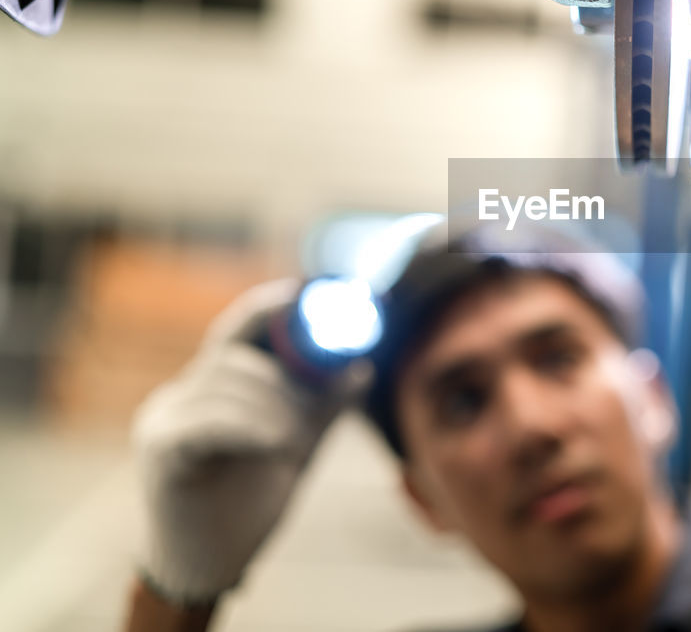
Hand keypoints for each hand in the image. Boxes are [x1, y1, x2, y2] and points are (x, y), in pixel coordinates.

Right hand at [132, 280, 368, 605]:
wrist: (211, 563)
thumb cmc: (248, 502)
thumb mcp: (295, 444)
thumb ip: (323, 407)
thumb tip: (362, 368)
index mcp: (210, 386)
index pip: (236, 331)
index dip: (268, 308)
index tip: (304, 294)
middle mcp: (180, 394)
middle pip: (235, 356)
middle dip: (284, 380)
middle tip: (309, 418)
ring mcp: (163, 418)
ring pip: (227, 384)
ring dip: (275, 409)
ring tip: (292, 445)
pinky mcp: (161, 449)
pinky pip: (208, 421)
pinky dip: (251, 425)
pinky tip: (277, 444)